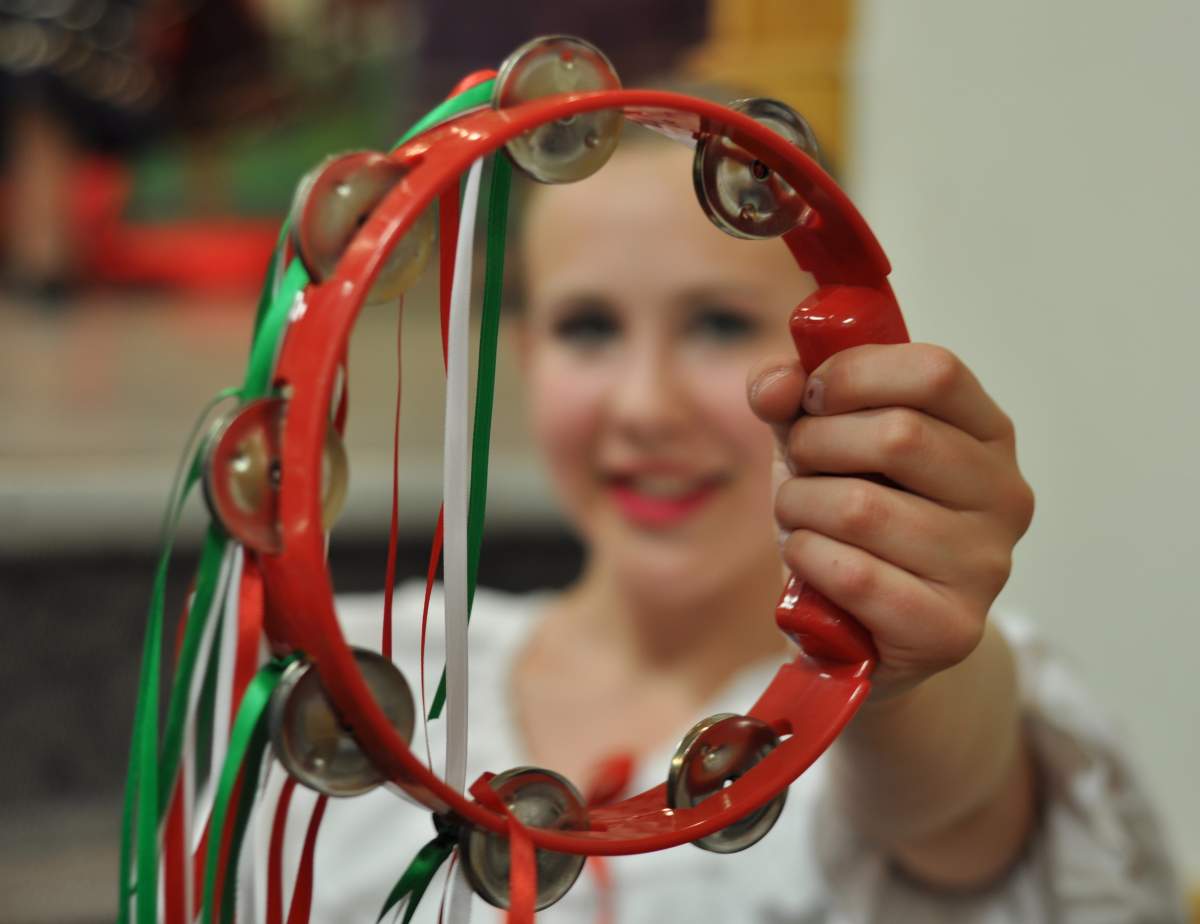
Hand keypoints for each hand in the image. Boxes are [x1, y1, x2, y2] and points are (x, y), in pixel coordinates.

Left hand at [747, 343, 1034, 699]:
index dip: (855, 375)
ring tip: (800, 519)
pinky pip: (853, 576)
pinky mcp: (951, 628)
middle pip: (897, 436)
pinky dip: (808, 561)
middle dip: (814, 446)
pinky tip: (810, 565)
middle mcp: (1004, 496)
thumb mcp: (816, 443)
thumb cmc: (844, 522)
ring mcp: (985, 566)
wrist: (855, 631)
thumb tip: (773, 387)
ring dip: (800, 508)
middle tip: (801, 468)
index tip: (811, 399)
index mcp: (987, 433)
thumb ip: (789, 396)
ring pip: (861, 508)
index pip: (935, 372)